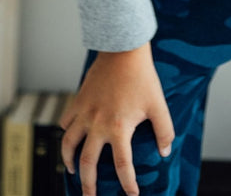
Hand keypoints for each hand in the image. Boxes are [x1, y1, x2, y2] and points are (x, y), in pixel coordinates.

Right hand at [60, 43, 174, 195]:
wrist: (123, 49)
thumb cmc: (142, 76)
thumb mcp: (159, 105)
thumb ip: (164, 131)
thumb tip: (164, 152)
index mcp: (119, 128)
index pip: (123, 166)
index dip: (128, 184)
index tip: (131, 195)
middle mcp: (98, 124)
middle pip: (88, 163)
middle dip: (88, 185)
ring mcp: (85, 112)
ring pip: (69, 144)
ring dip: (68, 161)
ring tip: (72, 172)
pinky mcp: (78, 100)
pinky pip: (65, 122)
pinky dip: (65, 133)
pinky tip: (70, 138)